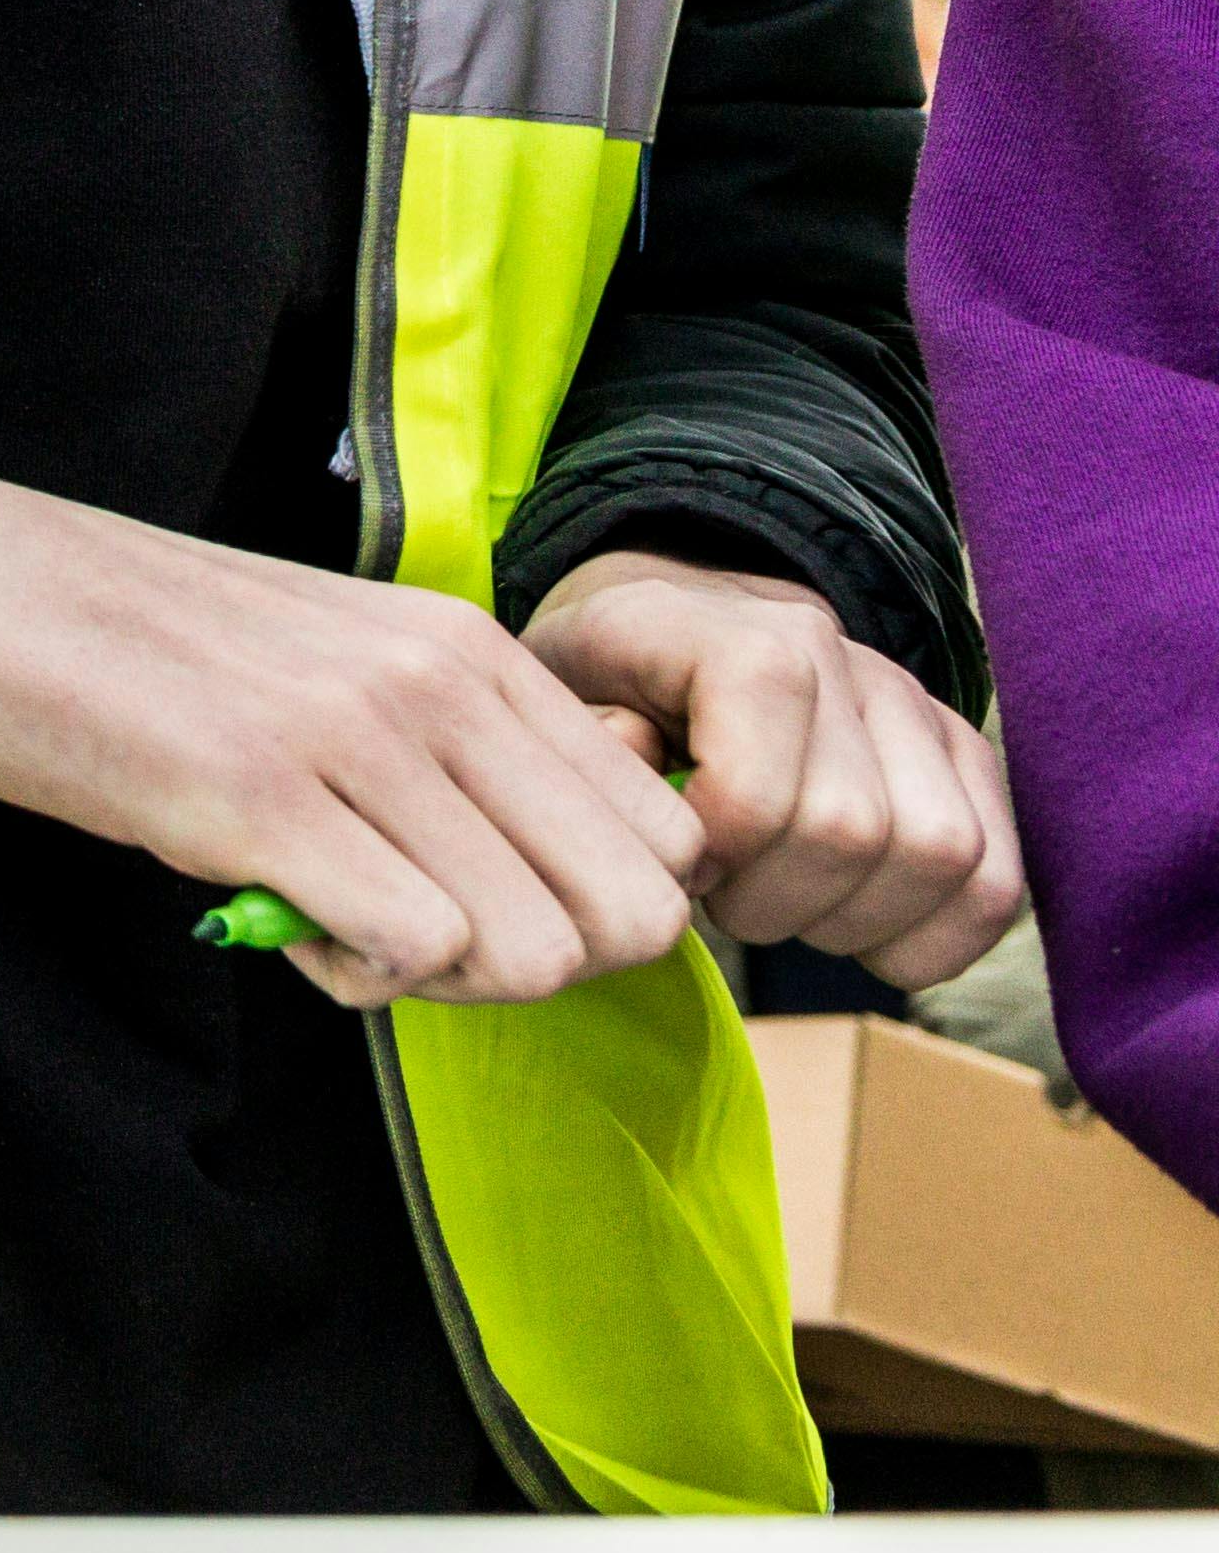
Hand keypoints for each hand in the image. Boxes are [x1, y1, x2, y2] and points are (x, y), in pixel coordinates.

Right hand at [0, 440, 702, 1011]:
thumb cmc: (115, 635)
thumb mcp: (319, 658)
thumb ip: (436, 741)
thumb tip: (535, 871)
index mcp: (464, 645)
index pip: (662, 839)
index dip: (584, 909)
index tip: (470, 898)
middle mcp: (437, 680)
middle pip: (633, 915)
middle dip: (536, 966)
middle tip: (409, 937)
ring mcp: (351, 734)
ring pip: (537, 948)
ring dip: (440, 981)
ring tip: (328, 920)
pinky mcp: (252, 795)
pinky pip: (412, 947)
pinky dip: (356, 976)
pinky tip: (273, 919)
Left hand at [527, 552, 1024, 987]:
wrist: (677, 616)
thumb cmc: (606, 674)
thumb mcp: (554, 688)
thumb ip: (581, 731)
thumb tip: (642, 756)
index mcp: (736, 637)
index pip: (760, 793)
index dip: (714, 857)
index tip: (673, 861)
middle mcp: (843, 656)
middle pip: (854, 834)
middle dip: (775, 902)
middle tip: (722, 896)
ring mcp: (916, 703)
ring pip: (944, 857)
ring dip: (856, 922)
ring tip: (781, 904)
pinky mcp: (965, 755)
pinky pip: (999, 879)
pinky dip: (935, 937)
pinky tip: (858, 933)